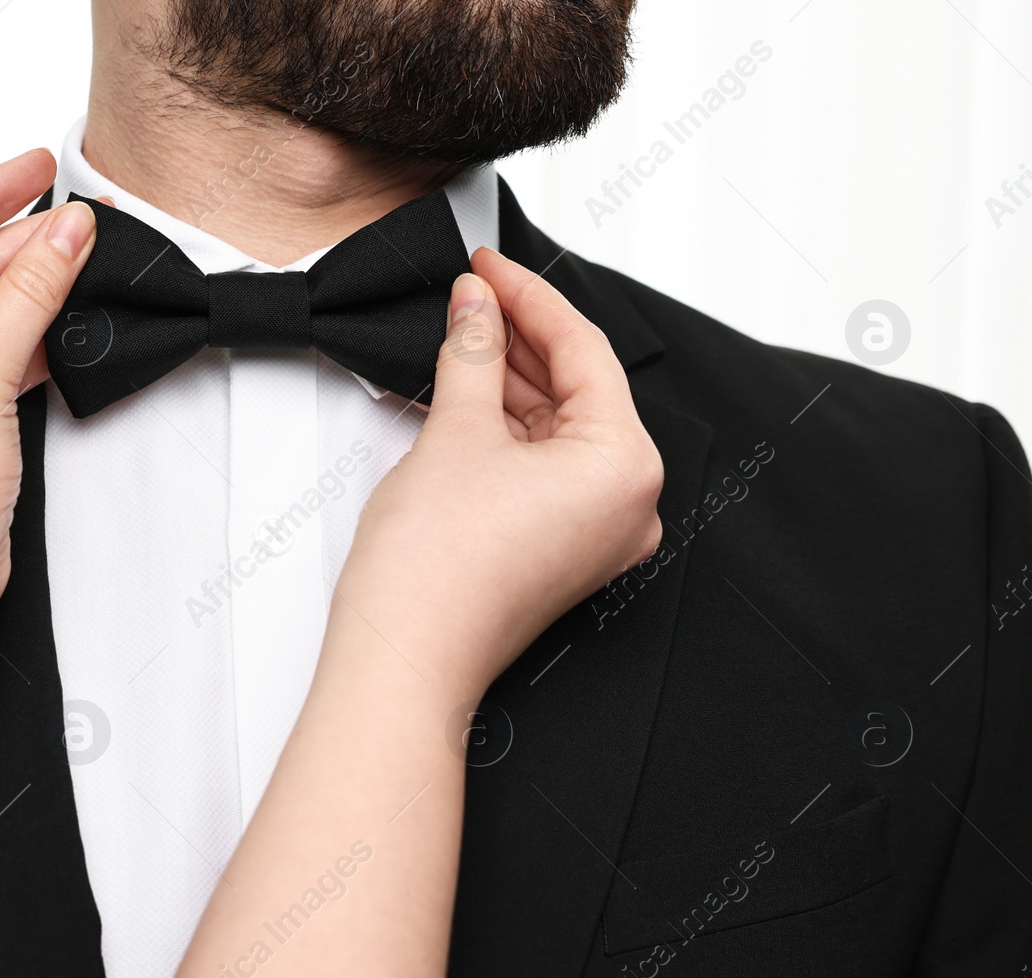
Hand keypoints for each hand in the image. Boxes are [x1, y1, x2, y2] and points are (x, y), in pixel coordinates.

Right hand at [333, 247, 663, 694]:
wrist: (404, 659)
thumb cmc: (437, 573)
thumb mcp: (458, 432)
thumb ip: (474, 351)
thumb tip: (477, 305)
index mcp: (627, 468)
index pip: (584, 352)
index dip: (529, 297)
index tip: (489, 265)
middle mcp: (626, 505)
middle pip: (576, 389)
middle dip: (518, 337)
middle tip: (469, 293)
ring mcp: (593, 532)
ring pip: (555, 428)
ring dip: (506, 380)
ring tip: (458, 334)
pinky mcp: (557, 549)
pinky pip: (540, 467)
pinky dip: (504, 428)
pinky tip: (464, 391)